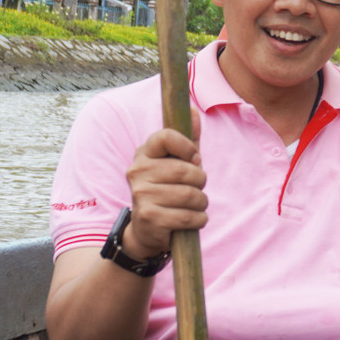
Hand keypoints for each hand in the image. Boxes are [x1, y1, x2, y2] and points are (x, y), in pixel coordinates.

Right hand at [123, 107, 207, 258]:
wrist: (147, 229)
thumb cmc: (168, 189)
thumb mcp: (177, 162)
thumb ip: (188, 138)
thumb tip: (194, 110)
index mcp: (144, 153)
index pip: (166, 137)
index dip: (188, 147)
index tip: (194, 158)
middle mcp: (137, 171)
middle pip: (186, 170)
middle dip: (200, 181)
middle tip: (196, 187)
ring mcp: (141, 195)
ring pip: (190, 195)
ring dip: (201, 203)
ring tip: (194, 205)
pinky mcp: (149, 218)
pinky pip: (188, 216)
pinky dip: (199, 219)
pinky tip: (192, 219)